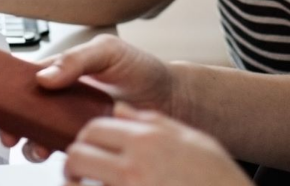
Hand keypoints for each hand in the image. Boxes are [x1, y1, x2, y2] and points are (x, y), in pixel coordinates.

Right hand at [0, 35, 176, 161]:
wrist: (168, 98)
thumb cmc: (139, 68)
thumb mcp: (107, 52)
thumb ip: (76, 61)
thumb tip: (45, 77)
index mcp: (57, 71)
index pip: (15, 79)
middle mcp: (57, 97)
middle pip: (17, 110)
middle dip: (0, 121)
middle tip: (0, 129)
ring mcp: (66, 120)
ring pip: (32, 133)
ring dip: (24, 141)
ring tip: (29, 143)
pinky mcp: (80, 139)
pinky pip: (55, 148)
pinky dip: (46, 152)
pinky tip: (51, 151)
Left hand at [63, 102, 249, 185]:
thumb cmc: (217, 177)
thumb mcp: (191, 140)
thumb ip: (153, 122)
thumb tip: (120, 111)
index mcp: (149, 139)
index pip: (95, 129)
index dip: (84, 139)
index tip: (85, 148)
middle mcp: (135, 165)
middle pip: (79, 155)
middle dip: (72, 164)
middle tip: (75, 173)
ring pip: (80, 184)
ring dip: (76, 185)